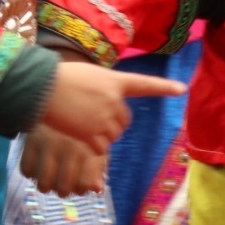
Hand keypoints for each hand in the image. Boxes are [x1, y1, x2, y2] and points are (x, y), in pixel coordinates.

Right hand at [20, 123, 107, 195]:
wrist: (58, 95)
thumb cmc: (82, 121)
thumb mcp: (96, 138)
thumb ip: (98, 165)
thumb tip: (97, 189)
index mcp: (89, 146)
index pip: (84, 185)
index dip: (81, 188)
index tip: (79, 183)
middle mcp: (70, 147)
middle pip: (63, 189)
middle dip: (63, 189)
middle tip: (61, 182)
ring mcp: (50, 144)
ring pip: (43, 184)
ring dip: (46, 184)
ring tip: (48, 176)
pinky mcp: (31, 140)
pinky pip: (26, 170)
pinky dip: (30, 171)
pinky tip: (37, 164)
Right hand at [40, 61, 184, 154]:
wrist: (42, 88)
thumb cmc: (61, 78)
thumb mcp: (90, 76)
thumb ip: (105, 90)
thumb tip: (109, 107)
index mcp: (115, 81)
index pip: (144, 84)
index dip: (164, 87)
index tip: (182, 89)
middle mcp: (114, 100)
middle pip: (124, 121)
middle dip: (113, 122)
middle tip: (92, 115)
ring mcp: (105, 118)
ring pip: (113, 136)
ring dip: (101, 134)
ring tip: (80, 120)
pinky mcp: (93, 135)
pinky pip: (101, 148)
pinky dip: (91, 146)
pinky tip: (77, 132)